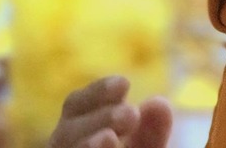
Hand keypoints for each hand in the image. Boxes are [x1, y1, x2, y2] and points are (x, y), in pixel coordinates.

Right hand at [49, 77, 172, 147]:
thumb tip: (159, 103)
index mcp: (75, 134)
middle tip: (130, 113)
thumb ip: (151, 135)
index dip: (96, 92)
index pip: (75, 106)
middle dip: (98, 117)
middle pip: (66, 131)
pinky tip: (102, 147)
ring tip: (109, 138)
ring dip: (84, 145)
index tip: (125, 84)